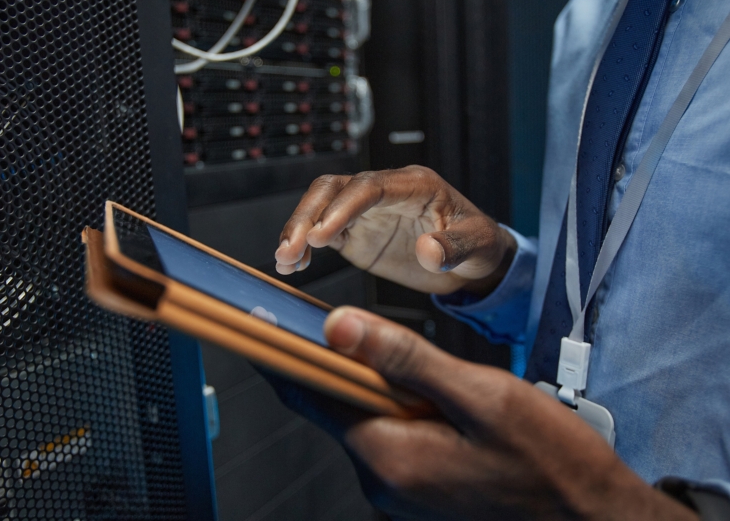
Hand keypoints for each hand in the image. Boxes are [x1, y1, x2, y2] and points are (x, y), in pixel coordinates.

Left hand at [271, 307, 698, 520]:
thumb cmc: (549, 462)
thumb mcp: (480, 397)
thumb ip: (406, 361)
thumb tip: (338, 328)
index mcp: (388, 456)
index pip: (310, 396)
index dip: (284, 353)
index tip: (263, 320)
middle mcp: (383, 480)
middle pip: (339, 405)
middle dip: (345, 362)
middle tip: (359, 323)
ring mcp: (401, 491)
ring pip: (369, 419)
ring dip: (383, 385)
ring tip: (429, 368)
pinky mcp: (420, 490)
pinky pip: (393, 437)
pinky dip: (401, 408)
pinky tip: (440, 399)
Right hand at [274, 166, 515, 294]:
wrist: (472, 262)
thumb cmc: (479, 244)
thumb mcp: (478, 246)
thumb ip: (454, 248)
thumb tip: (428, 250)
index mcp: (414, 185)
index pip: (369, 187)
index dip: (343, 207)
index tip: (322, 234)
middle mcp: (384, 193)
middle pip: (334, 189)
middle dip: (308, 215)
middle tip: (291, 248)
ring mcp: (367, 213)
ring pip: (321, 206)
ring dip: (298, 230)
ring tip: (285, 260)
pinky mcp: (356, 233)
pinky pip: (322, 232)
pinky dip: (304, 246)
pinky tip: (292, 265)